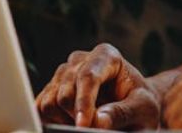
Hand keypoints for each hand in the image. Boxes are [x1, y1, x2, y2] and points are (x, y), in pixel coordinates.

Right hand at [34, 43, 160, 129]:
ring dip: (63, 121)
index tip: (84, 126)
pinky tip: (70, 124)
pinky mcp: (51, 90)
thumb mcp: (142, 108)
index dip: (84, 103)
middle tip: (90, 129)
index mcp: (106, 55)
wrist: (134, 105)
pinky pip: (40, 109)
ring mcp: (63, 74)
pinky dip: (52, 121)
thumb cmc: (141, 103)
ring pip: (49, 102)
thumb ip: (121, 113)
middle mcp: (80, 60)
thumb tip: (97, 121)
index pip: (88, 77)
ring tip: (86, 124)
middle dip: (76, 116)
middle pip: (65, 92)